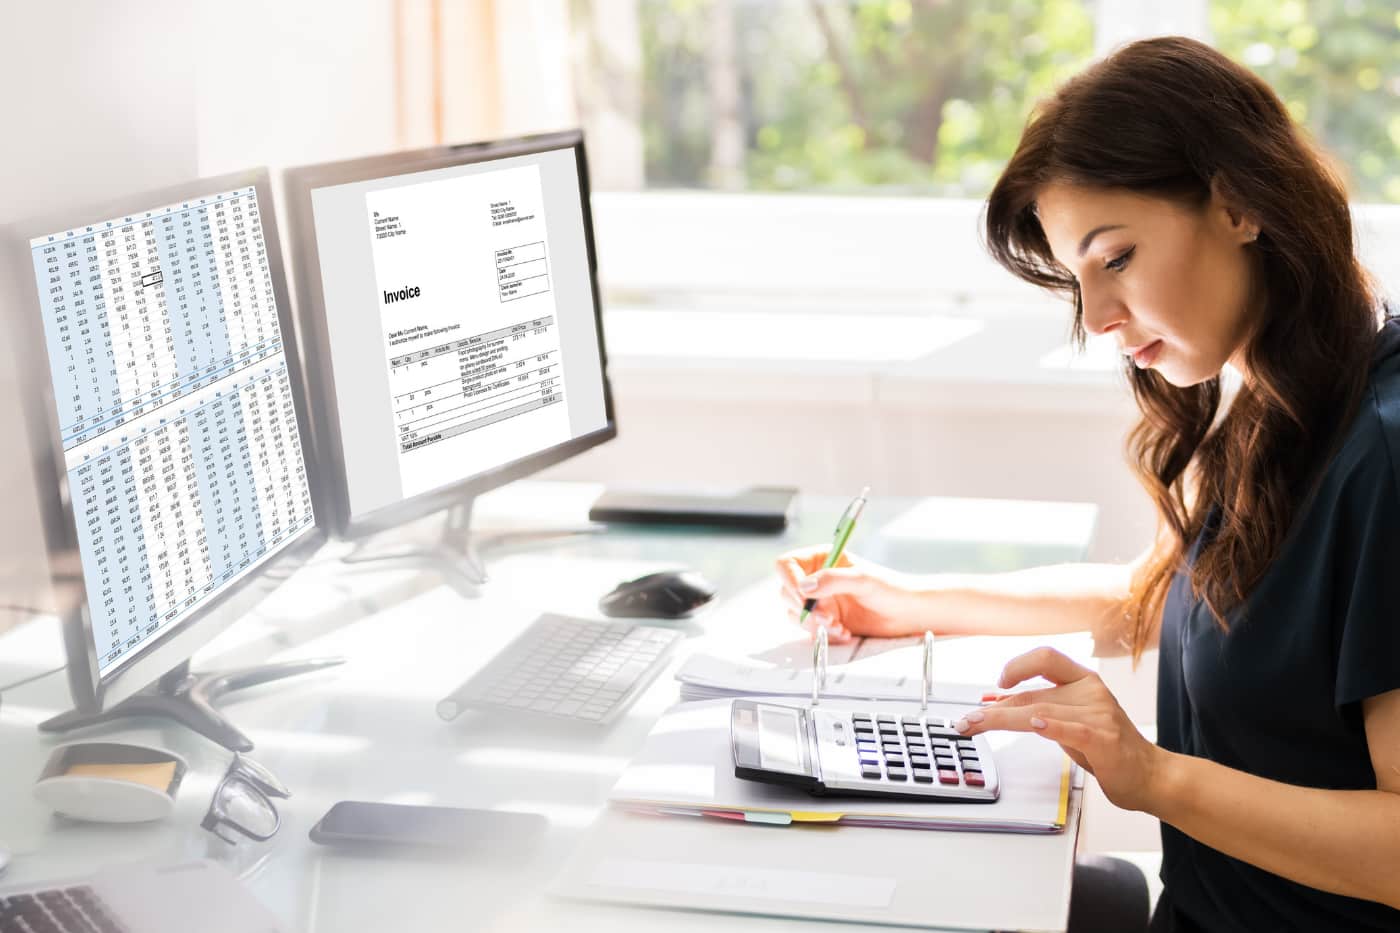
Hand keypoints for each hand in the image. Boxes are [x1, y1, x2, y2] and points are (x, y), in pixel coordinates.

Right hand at [774, 546, 921, 642]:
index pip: (787, 564)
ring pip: (795, 613)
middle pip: (787, 591)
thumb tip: (804, 587)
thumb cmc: (890, 588)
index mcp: (821, 558)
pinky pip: (810, 630)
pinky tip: (844, 633)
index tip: (802, 595)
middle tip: (826, 617)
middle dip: (804, 608)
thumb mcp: (862, 579)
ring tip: (838, 626)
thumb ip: (832, 580)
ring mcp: (819, 601)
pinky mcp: (824, 620)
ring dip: (813, 623)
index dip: (789, 579)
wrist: (906, 614)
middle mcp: (816, 578)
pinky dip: (824, 634)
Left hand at [953, 647, 1164, 812]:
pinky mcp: (1104, 739)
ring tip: (977, 725)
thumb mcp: (1072, 722)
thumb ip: (1041, 709)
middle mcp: (1092, 692)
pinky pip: (1072, 729)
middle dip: (993, 709)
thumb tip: (996, 702)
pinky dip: (1051, 727)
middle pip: (1033, 694)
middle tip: (966, 720)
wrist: (1151, 777)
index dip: (1018, 665)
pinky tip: (1035, 725)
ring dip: (1002, 720)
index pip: (1046, 658)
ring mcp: (1099, 714)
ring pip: (1040, 711)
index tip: (997, 682)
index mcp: (1085, 681)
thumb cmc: (1110, 749)